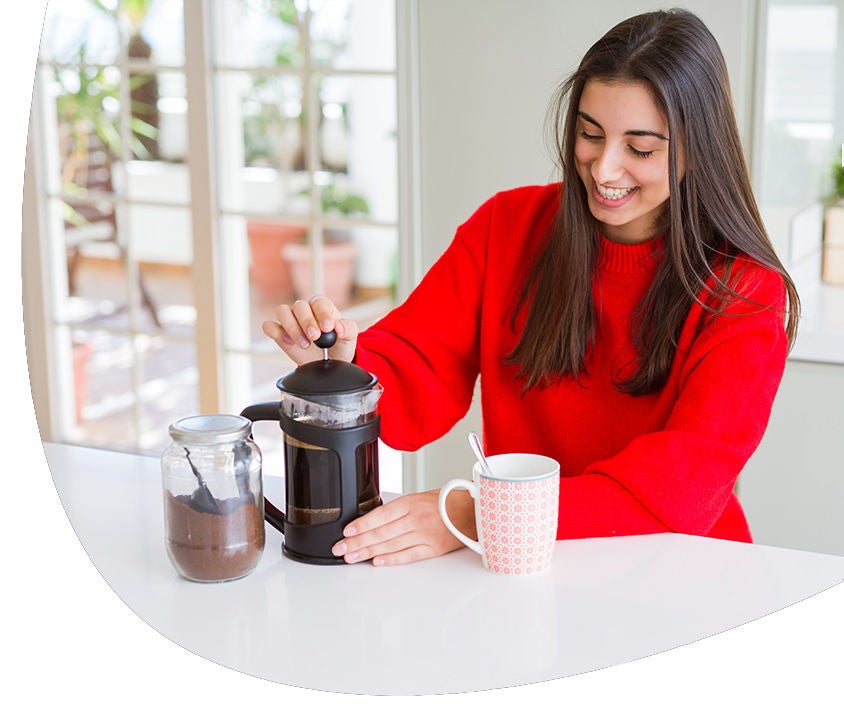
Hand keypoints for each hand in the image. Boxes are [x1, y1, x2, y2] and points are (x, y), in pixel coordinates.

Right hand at [261, 294, 358, 365]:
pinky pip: (269, 326)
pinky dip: (276, 332)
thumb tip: (339, 327)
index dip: (322, 313)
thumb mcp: (349, 337)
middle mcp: (305, 310)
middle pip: (299, 306)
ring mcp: (290, 320)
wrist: (330, 362)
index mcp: (322, 307)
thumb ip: (347, 329)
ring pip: (282, 311)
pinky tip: (288, 342)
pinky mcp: (279, 333)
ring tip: (304, 344)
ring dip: (292, 327)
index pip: (319, 302)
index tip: (328, 327)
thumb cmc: (339, 345)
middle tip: (315, 337)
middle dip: (307, 322)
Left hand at [331, 489, 476, 565]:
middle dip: (357, 542)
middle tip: (340, 549)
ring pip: (390, 545)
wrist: (476, 510)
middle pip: (381, 533)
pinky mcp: (433, 549)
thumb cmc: (450, 501)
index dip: (362, 525)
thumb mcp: (421, 496)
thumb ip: (400, 508)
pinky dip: (392, 559)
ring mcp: (424, 535)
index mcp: (411, 503)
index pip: (380, 515)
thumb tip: (377, 520)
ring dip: (368, 552)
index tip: (346, 532)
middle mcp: (416, 519)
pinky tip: (377, 562)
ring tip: (352, 557)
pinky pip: (408, 555)